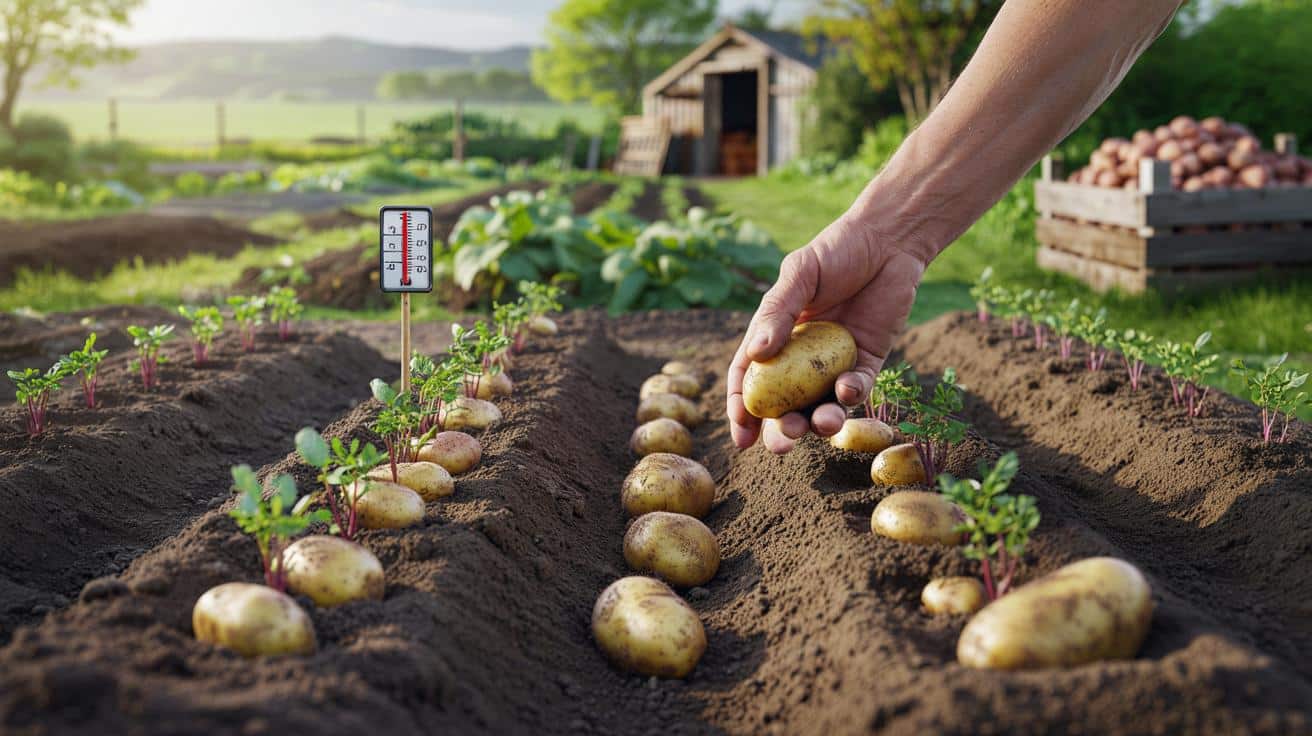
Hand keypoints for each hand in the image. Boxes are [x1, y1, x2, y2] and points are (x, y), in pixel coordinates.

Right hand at [726, 212, 927, 453]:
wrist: (889, 240)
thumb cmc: (837, 250)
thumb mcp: (800, 275)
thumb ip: (778, 311)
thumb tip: (757, 352)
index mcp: (775, 335)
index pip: (751, 377)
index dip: (742, 407)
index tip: (742, 433)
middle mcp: (801, 355)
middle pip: (785, 403)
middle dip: (781, 429)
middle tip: (781, 445)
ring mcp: (834, 362)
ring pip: (821, 404)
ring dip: (818, 421)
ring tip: (818, 424)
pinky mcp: (867, 360)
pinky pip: (857, 389)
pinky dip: (851, 395)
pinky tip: (847, 388)